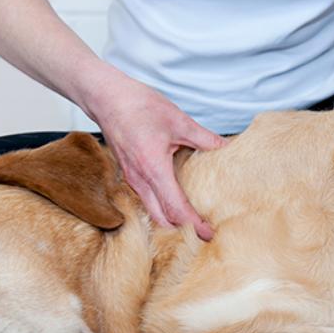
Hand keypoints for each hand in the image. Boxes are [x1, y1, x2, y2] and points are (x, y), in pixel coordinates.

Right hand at [84, 67, 226, 240]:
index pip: (176, 209)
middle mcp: (140, 180)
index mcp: (154, 169)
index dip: (194, 225)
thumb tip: (227, 147)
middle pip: (163, 219)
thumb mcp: (178, 120)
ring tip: (193, 223)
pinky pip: (146, 201)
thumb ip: (204, 138)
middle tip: (205, 234)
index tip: (209, 234)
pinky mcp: (130, 175)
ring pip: (152, 212)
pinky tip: (176, 204)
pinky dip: (161, 209)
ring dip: (172, 222)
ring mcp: (132, 180)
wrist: (106, 98)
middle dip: (183, 231)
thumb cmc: (138, 106)